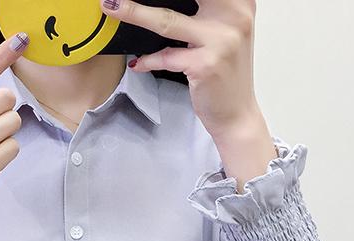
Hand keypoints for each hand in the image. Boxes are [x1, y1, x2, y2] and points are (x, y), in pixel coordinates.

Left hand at [100, 0, 276, 190]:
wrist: (237, 114)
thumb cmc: (225, 74)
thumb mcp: (224, 33)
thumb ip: (206, 10)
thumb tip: (164, 0)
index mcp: (240, 2)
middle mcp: (234, 16)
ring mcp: (221, 40)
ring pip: (167, 21)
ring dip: (134, 13)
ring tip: (113, 7)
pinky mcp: (205, 65)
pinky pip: (166, 57)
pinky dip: (148, 60)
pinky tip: (139, 63)